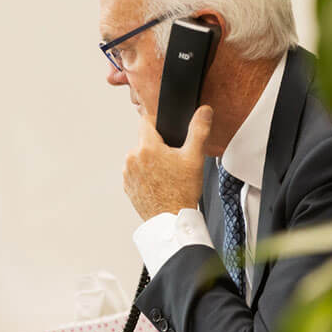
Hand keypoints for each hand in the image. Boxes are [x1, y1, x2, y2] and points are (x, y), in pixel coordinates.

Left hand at [123, 106, 212, 220]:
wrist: (172, 220)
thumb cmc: (182, 192)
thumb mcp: (194, 158)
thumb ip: (199, 130)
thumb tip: (204, 111)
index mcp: (147, 147)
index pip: (146, 121)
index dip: (159, 124)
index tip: (168, 134)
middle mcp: (132, 158)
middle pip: (145, 141)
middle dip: (158, 147)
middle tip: (173, 161)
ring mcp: (127, 173)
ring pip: (140, 157)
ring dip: (151, 161)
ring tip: (167, 175)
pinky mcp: (127, 186)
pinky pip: (136, 173)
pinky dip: (145, 175)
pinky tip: (159, 184)